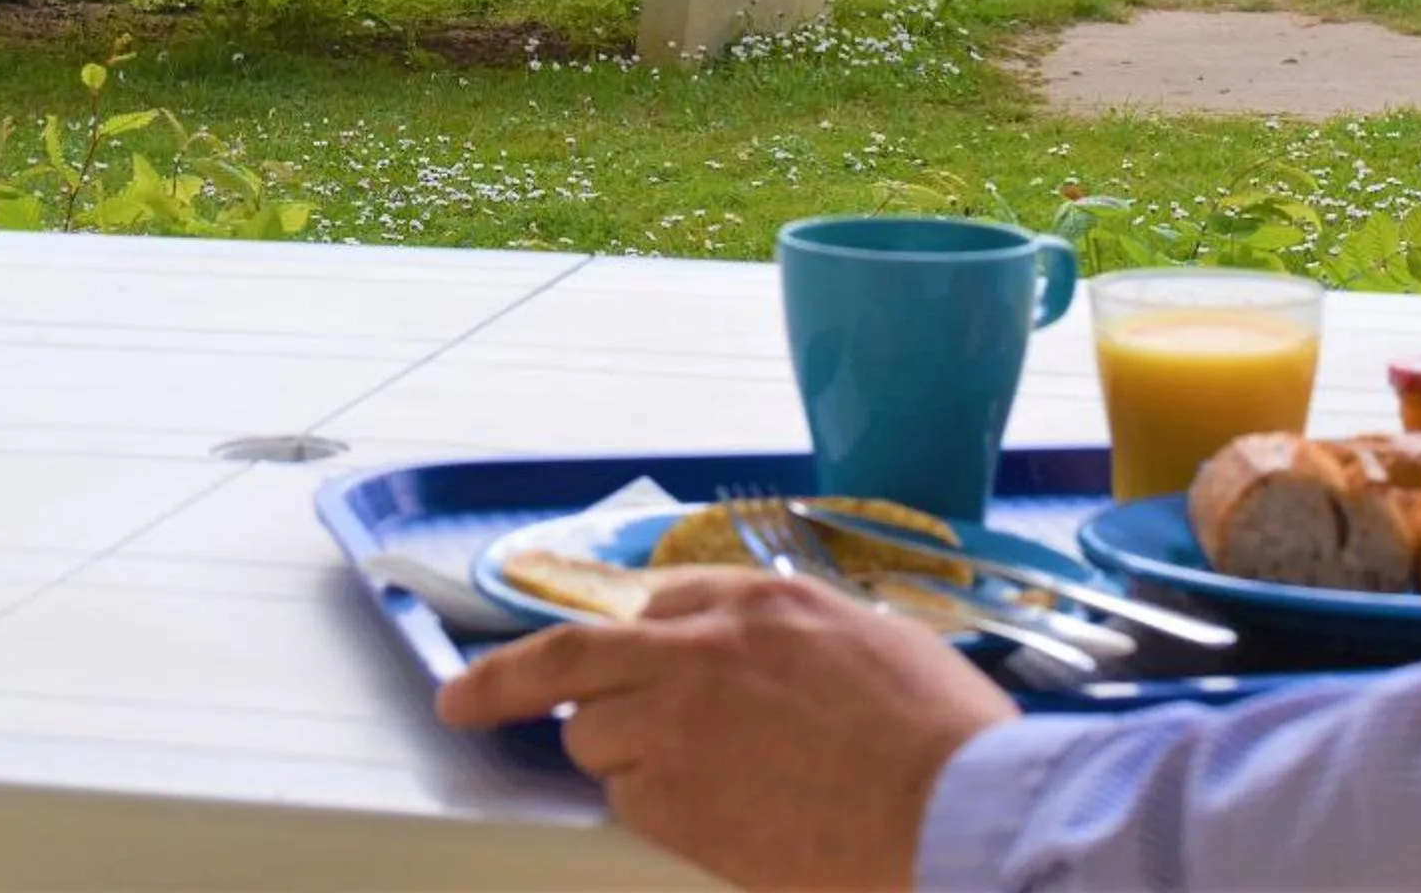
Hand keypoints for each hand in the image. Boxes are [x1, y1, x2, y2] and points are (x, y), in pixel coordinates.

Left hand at [436, 572, 1019, 891]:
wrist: (959, 813)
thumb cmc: (942, 736)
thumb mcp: (874, 638)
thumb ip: (797, 633)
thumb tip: (759, 647)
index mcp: (757, 601)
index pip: (656, 599)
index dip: (630, 636)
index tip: (595, 656)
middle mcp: (700, 650)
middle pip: (572, 659)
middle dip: (512, 683)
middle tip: (462, 700)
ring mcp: (678, 725)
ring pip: (594, 739)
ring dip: (619, 758)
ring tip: (697, 786)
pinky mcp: (675, 802)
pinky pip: (630, 803)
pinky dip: (652, 812)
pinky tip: (716, 821)